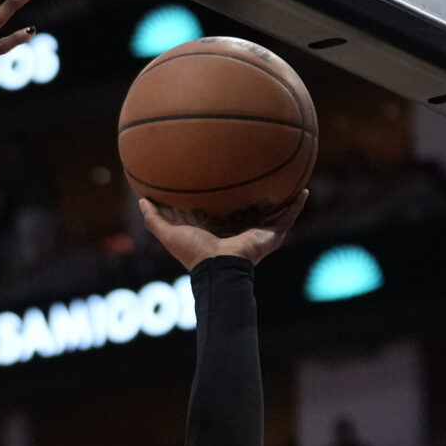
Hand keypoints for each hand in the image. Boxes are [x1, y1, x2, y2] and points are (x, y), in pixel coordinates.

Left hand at [137, 191, 309, 270]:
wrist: (217, 266)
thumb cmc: (194, 253)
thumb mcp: (169, 233)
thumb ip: (155, 219)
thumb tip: (141, 200)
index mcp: (221, 232)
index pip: (226, 215)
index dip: (228, 202)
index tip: (228, 186)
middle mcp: (242, 233)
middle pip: (253, 213)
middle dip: (258, 199)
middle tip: (261, 178)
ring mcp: (259, 235)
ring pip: (275, 214)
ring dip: (283, 200)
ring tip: (291, 181)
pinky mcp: (271, 236)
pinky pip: (288, 218)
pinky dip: (297, 205)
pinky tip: (304, 190)